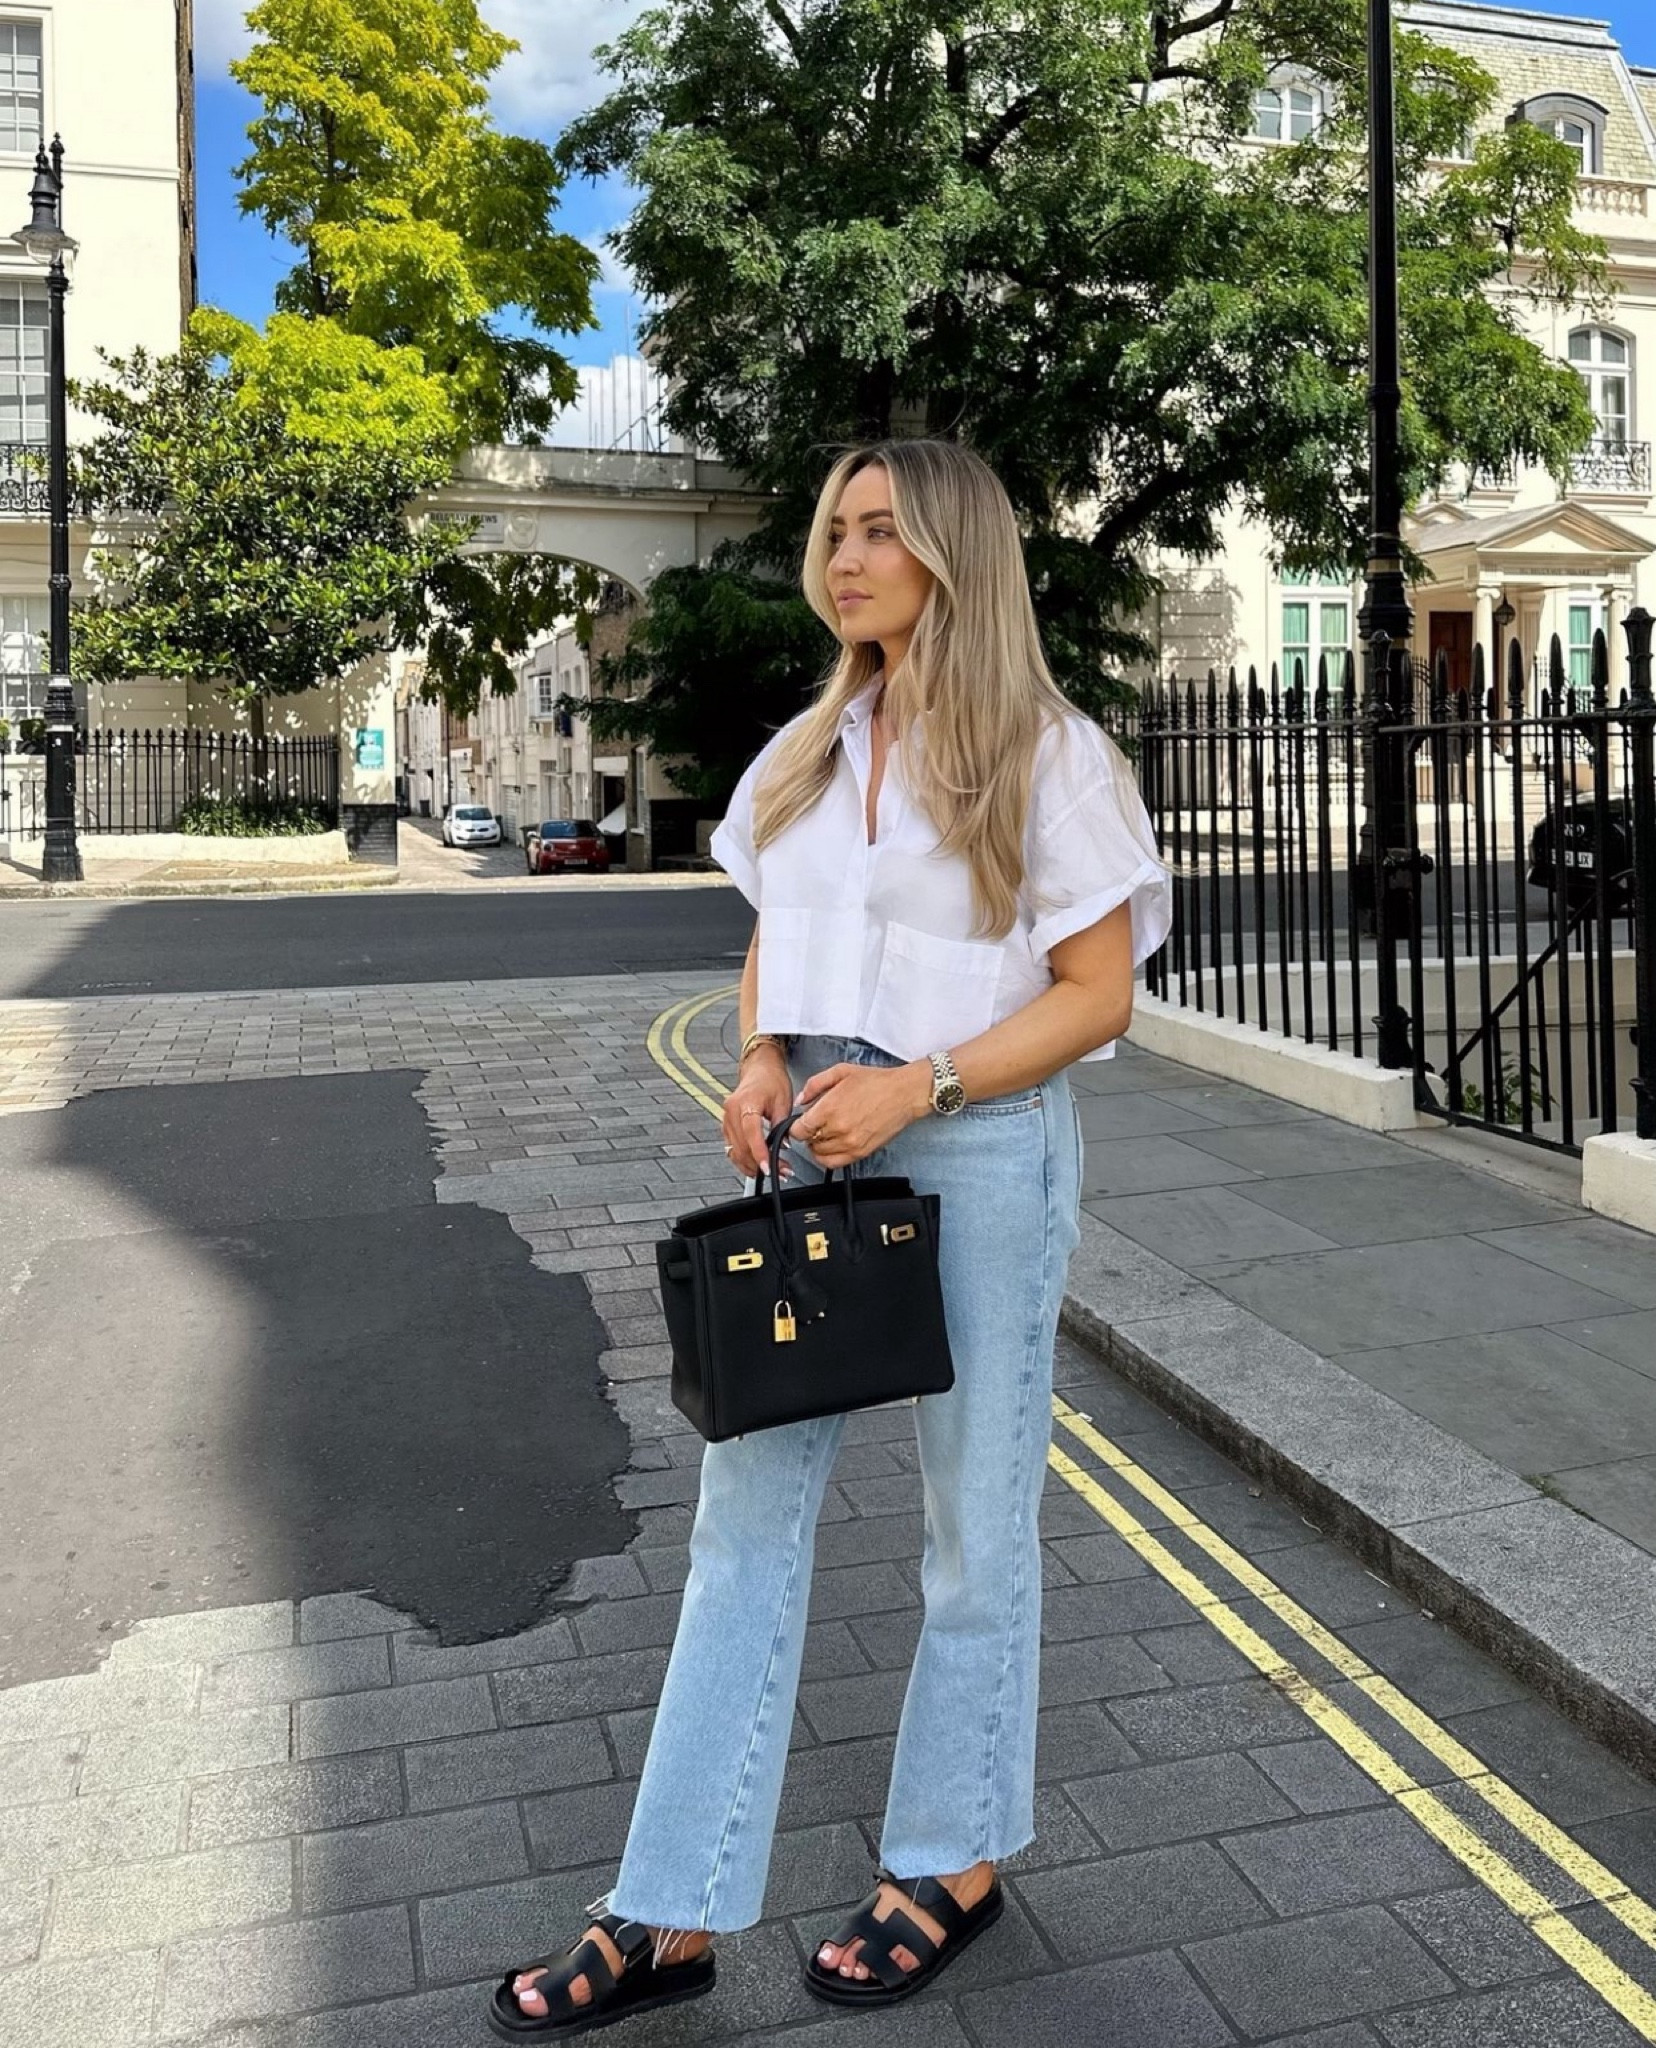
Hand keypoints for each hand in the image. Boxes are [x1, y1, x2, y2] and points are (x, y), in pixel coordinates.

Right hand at [722, 1044, 793, 1177]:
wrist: (760, 1068)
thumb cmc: (771, 1080)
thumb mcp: (783, 1100)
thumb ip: (782, 1125)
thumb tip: (784, 1147)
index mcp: (746, 1103)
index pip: (751, 1133)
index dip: (760, 1153)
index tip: (769, 1168)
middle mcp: (731, 1111)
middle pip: (741, 1147)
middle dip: (760, 1164)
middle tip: (780, 1172)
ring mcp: (726, 1119)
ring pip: (734, 1151)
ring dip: (752, 1166)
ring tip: (772, 1171)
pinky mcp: (727, 1125)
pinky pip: (732, 1148)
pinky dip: (743, 1160)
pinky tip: (756, 1165)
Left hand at [791, 1061, 930, 1169]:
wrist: (904, 1094)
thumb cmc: (877, 1082)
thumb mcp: (841, 1071)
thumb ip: (815, 1085)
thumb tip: (800, 1100)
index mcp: (830, 1108)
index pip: (798, 1129)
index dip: (795, 1126)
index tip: (799, 1122)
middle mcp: (838, 1129)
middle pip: (808, 1141)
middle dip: (808, 1132)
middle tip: (816, 1123)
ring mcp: (850, 1143)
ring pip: (818, 1153)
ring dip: (817, 1144)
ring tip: (824, 1133)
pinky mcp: (861, 1152)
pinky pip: (834, 1163)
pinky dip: (826, 1157)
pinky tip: (830, 1146)